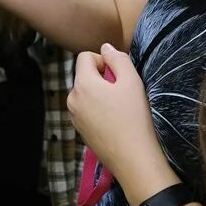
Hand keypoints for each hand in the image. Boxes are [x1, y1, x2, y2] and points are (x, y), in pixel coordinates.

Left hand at [68, 44, 177, 205]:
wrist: (133, 158)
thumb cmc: (134, 117)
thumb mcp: (131, 81)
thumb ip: (117, 58)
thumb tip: (105, 47)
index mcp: (82, 84)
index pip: (85, 57)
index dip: (103, 61)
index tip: (119, 76)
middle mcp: (72, 98)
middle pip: (84, 75)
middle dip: (102, 78)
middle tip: (122, 93)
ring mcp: (73, 116)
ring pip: (85, 93)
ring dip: (100, 94)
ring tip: (119, 109)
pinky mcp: (79, 130)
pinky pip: (86, 109)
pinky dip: (97, 109)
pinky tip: (114, 122)